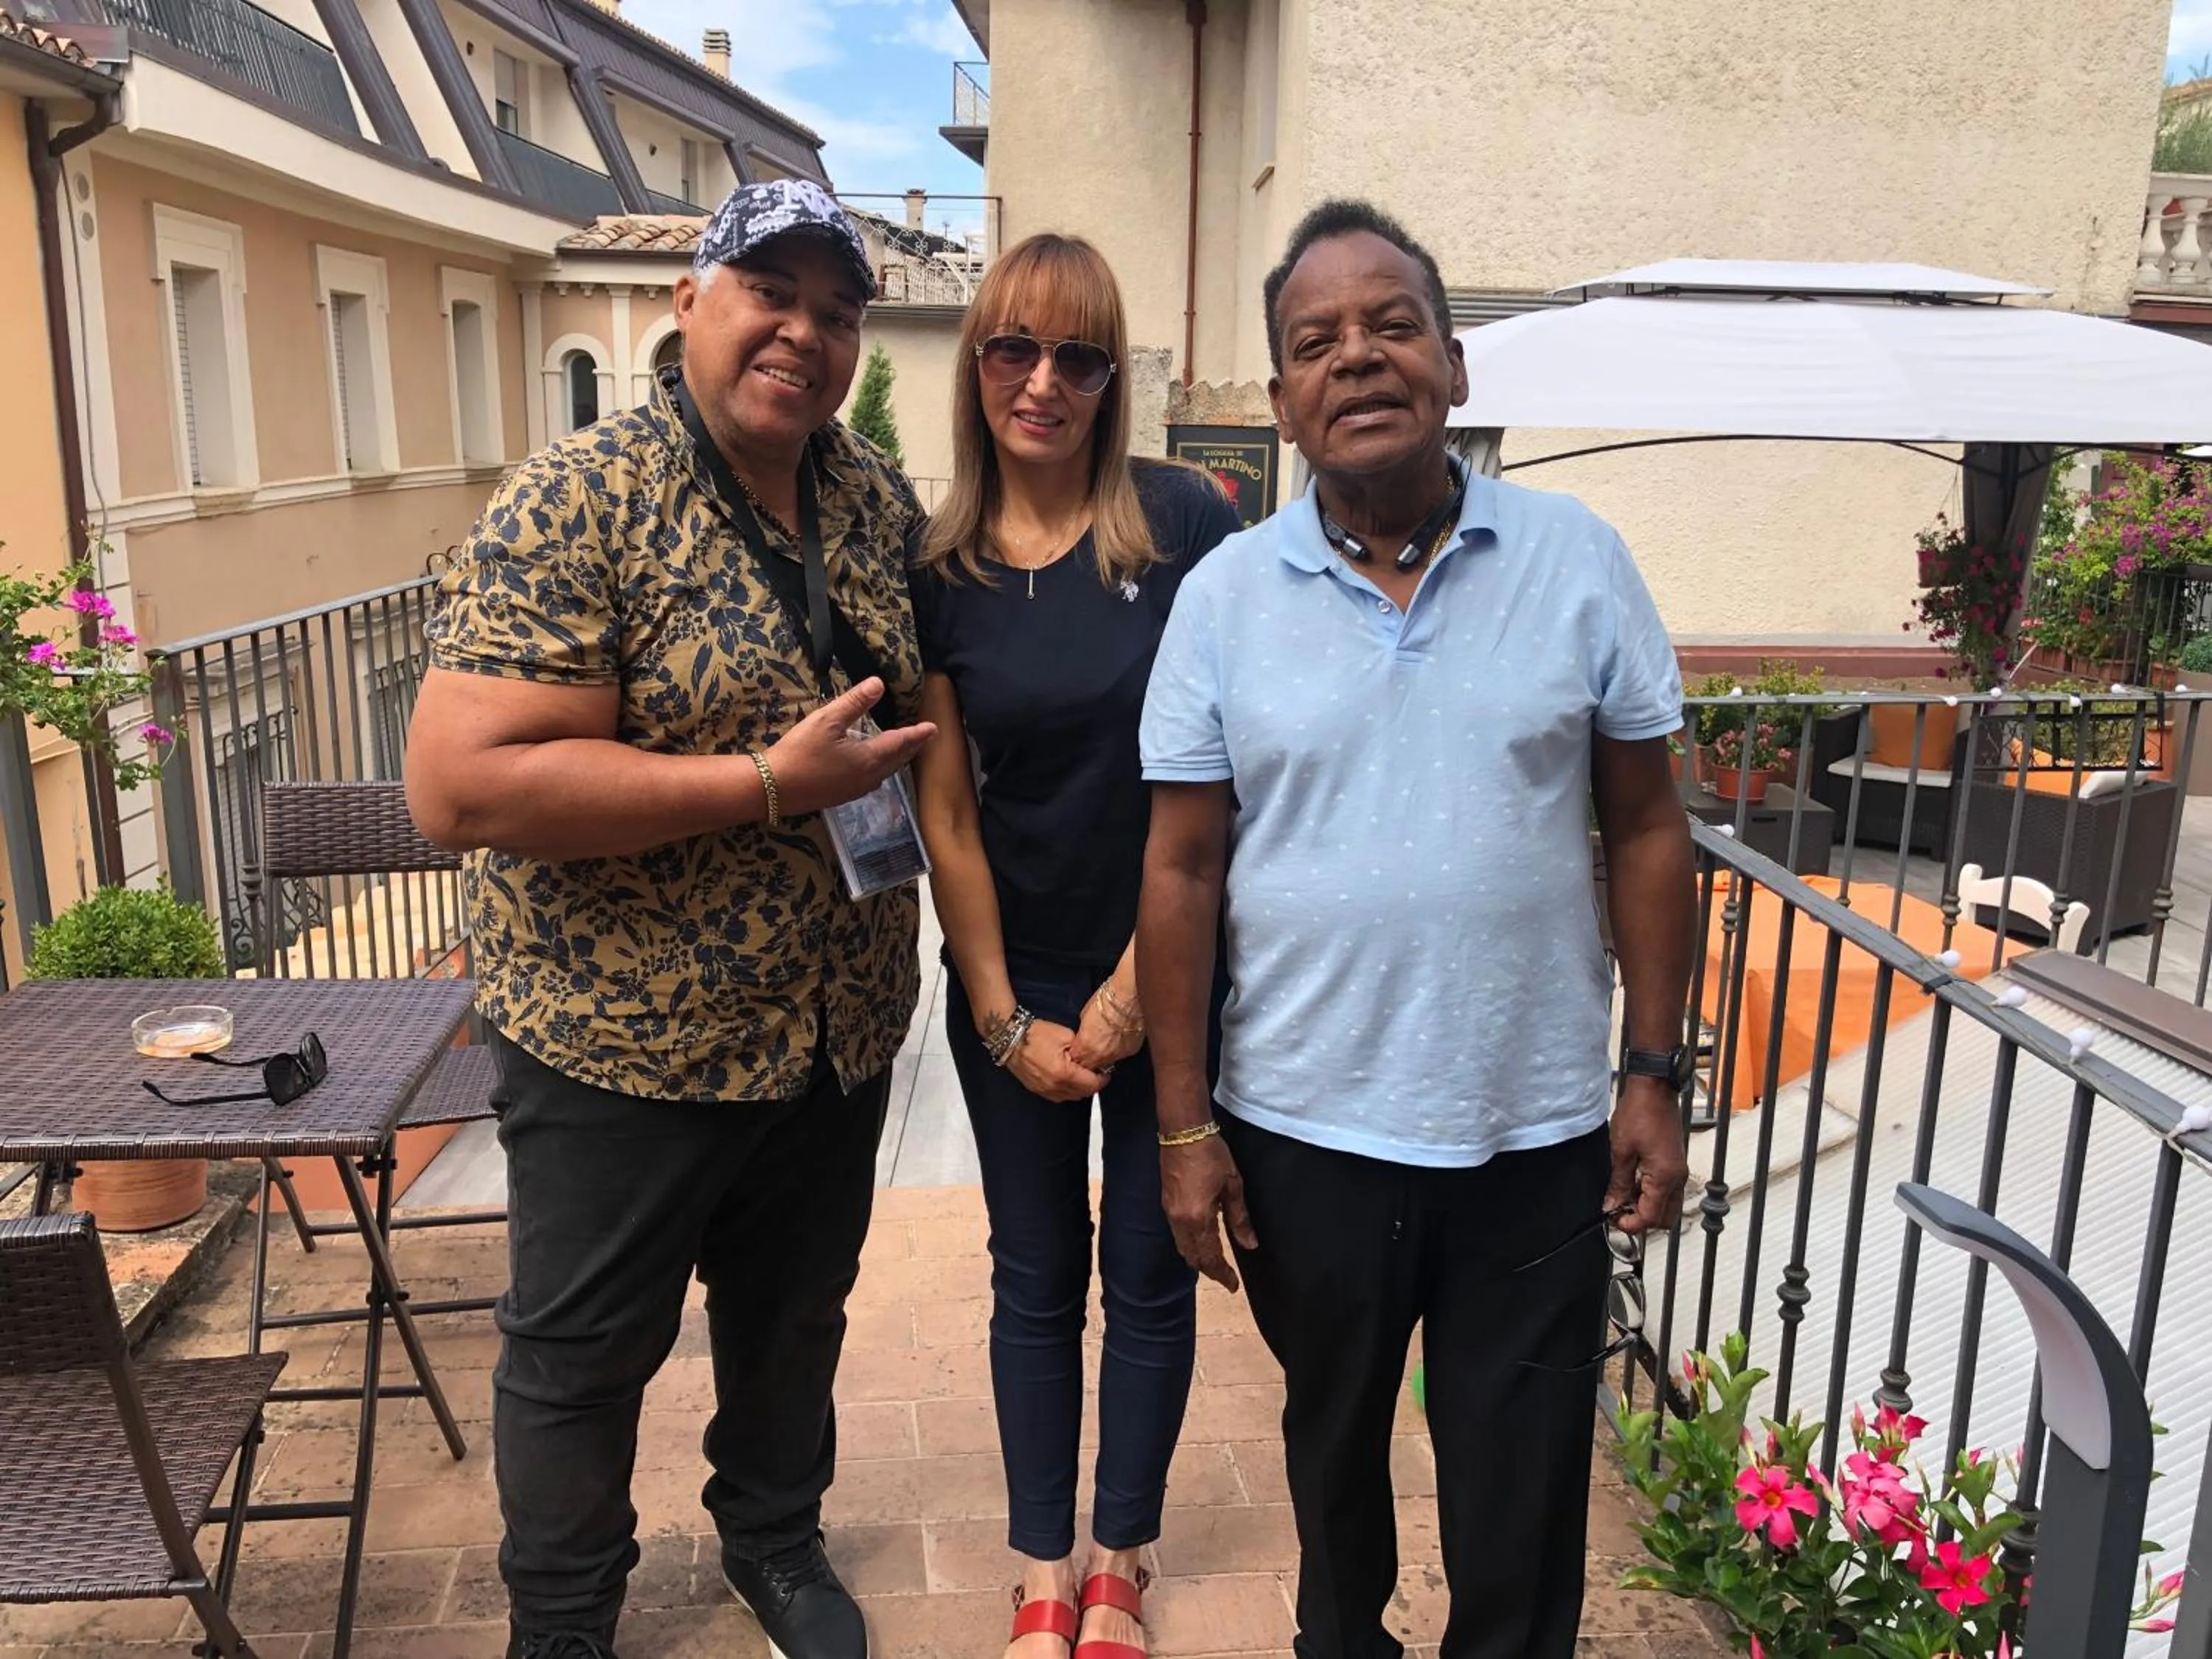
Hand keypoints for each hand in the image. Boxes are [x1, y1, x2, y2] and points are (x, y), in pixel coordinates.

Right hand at [762, 678, 936, 816]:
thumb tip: (878, 683)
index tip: (934, 728)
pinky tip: (873, 767)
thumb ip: (855, 702)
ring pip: (885, 772)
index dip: (918, 734)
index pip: (901, 743)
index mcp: (869, 758)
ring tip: (903, 749)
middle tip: (925, 738)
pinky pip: (872, 781)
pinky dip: (881, 769)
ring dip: (897, 760)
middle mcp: (869, 777)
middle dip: (912, 748)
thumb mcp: (827, 720)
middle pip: (897, 760)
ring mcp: (855, 790)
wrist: (774, 789)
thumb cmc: (801, 751)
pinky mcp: (842, 796)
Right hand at [1006, 1019, 1107, 1102]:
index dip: (1102, 1078)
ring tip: (1084, 1076)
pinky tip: (1069, 1080)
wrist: (1010, 1038)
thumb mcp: (1065, 1035)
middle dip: (1093, 1084)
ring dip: (1080, 1089)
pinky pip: (1058, 1096)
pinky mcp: (1037, 1090)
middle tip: (1097, 1073)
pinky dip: (1068, 1091)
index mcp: (1064, 1073)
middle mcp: (1054, 1086)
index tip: (1106, 1071)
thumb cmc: (1035, 1034)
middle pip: (1083, 1093)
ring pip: (1071, 1097)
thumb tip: (1092, 1057)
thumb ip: (1081, 1049)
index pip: (1091, 1084)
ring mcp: (1044, 1091)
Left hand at [1068, 987, 1143, 1073]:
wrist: (1128, 997)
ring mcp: (1117, 1055)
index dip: (1076, 1056)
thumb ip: (1084, 1033)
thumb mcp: (1084, 1016)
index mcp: (1085, 1047)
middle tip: (1091, 1048)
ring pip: (1107, 1062)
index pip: (1076, 1061)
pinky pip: (1121, 1055)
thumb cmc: (1105, 1002)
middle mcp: (1101, 1055)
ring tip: (1106, 1042)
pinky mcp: (1131, 1051)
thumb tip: (1086, 1036)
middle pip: (1091, 1065)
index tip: (1078, 1051)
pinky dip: (1118, 1050)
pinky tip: (1119, 1037)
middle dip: (1089, 1059)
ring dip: (1104, 1056)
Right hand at [1162, 1134, 1256, 1291]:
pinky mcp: (1166, 1203)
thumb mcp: (1233, 1186)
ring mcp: (1169, 1212)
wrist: (1183, 1131)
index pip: (1210, 1257)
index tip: (1234, 1286)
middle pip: (1192, 1256)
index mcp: (1198, 1219)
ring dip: (1197, 1258)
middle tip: (1226, 1277)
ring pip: (1182, 1247)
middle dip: (1209, 1270)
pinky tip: (1200, 1241)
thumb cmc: (1211, 1155)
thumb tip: (1250, 1244)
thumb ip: (1240, 1219)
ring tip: (1214, 1263)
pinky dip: (1189, 1245)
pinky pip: (1177, 1234)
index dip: (1222, 1274)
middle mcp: (1180, 1221)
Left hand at [1606, 1075, 1687, 1236]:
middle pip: (1664, 1218)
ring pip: (1668, 1206)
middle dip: (1641, 1220)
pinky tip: (1632, 1184)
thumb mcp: (1621, 1151)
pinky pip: (1668, 1191)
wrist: (1655, 1090)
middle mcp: (1677, 1179)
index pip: (1651, 1217)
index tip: (1612, 1220)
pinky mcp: (1675, 1164)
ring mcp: (1679, 1172)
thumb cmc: (1639, 1113)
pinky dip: (1651, 1195)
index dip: (1630, 1224)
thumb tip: (1611, 1206)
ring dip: (1647, 1207)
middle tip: (1617, 1211)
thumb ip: (1618, 1183)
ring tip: (1622, 1196)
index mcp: (1665, 1178)